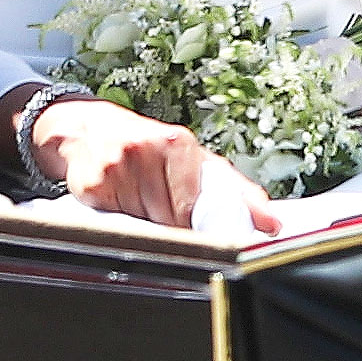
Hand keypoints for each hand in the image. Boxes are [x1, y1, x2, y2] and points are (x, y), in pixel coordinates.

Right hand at [28, 96, 279, 232]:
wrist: (89, 128)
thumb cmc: (151, 148)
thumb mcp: (194, 160)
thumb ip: (234, 191)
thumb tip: (272, 223)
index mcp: (178, 143)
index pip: (192, 207)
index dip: (193, 226)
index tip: (194, 233)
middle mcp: (145, 149)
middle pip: (166, 218)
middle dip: (166, 224)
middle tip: (161, 213)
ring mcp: (115, 166)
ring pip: (139, 222)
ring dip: (141, 222)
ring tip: (139, 202)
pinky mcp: (90, 183)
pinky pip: (111, 219)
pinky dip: (116, 218)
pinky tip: (117, 200)